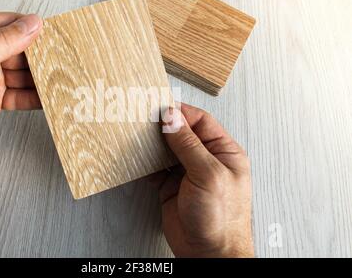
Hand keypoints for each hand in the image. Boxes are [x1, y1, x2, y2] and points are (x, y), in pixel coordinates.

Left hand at [0, 13, 42, 181]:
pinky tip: (45, 98)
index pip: (8, 24)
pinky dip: (33, 96)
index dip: (32, 29)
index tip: (54, 36)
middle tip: (60, 61)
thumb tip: (30, 24)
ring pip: (23, 73)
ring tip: (58, 81)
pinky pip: (20, 94)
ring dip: (39, 78)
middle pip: (19, 49)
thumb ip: (2, 41)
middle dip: (39, 57)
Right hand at [152, 103, 253, 257]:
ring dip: (153, 143)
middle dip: (164, 126)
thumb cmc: (221, 218)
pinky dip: (146, 162)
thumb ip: (188, 144)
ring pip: (167, 149)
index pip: (200, 122)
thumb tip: (172, 117)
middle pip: (182, 133)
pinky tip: (137, 156)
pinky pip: (156, 168)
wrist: (209, 253)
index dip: (180, 113)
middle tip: (143, 117)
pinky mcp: (171, 187)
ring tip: (137, 133)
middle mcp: (205, 160)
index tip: (160, 107)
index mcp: (223, 152)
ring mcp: (187, 173)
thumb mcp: (208, 174)